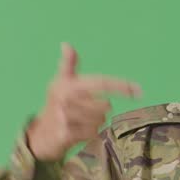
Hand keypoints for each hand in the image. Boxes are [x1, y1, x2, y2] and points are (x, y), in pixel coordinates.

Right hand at [26, 42, 142, 160]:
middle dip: (101, 110)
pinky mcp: (65, 134)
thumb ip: (68, 63)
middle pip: (105, 106)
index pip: (102, 83)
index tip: (139, 90)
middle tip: (86, 111)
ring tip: (80, 121)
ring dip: (95, 123)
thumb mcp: (61, 82)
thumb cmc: (55, 104)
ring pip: (100, 121)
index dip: (122, 86)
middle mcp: (66, 99)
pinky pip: (93, 133)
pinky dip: (90, 134)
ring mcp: (65, 117)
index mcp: (68, 84)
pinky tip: (78, 132)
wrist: (40, 134)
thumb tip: (66, 44)